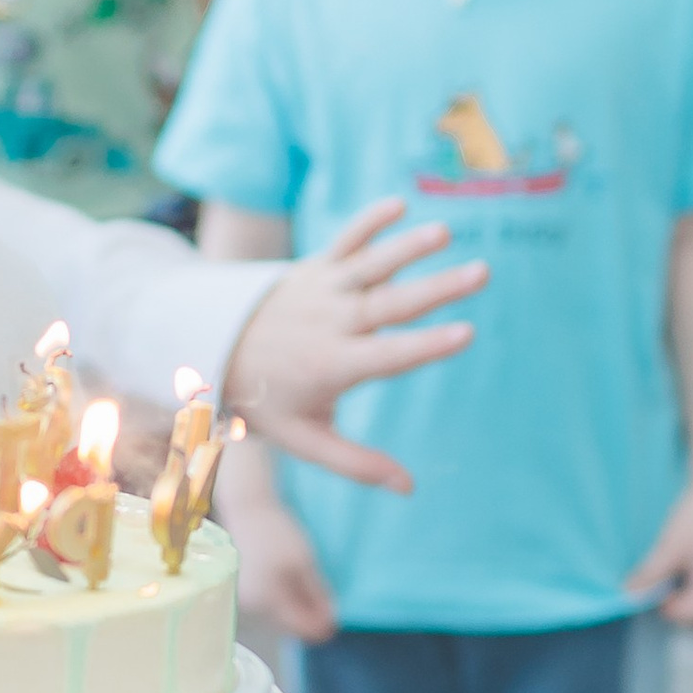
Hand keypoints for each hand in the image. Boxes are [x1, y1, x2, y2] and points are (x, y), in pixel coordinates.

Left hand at [223, 199, 486, 488]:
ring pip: (371, 266)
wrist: (211, 350)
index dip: (426, 345)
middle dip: (438, 289)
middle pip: (391, 304)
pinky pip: (344, 242)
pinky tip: (398, 204)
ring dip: (407, 247)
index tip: (465, 334)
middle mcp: (331, 323)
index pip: (389, 355)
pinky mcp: (315, 269)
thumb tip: (410, 488)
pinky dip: (367, 222)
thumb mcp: (306, 438)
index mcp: (334, 365)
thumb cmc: (268, 402)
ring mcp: (322, 290)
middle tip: (481, 273)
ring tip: (443, 234)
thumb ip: (356, 463)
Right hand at [227, 496, 339, 642]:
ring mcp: (244, 601)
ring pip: (279, 616)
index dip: (322, 626)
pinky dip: (282, 599)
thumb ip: (317, 595)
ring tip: (303, 581)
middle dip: (308, 615)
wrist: (246, 511)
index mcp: (269, 601)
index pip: (301, 629)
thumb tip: (329, 624)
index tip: (336, 618)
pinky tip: (286, 580)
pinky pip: (268, 606)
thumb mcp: (304, 563)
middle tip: (323, 596)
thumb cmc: (276, 533)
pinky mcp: (241, 593)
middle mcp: (253, 607)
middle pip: (289, 625)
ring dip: (296, 607)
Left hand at [625, 477, 692, 622]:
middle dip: (680, 601)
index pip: (692, 613)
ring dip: (688, 589)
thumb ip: (651, 575)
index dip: (670, 609)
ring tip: (673, 570)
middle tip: (661, 584)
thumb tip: (630, 594)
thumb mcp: (669, 549)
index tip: (655, 593)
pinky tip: (687, 561)